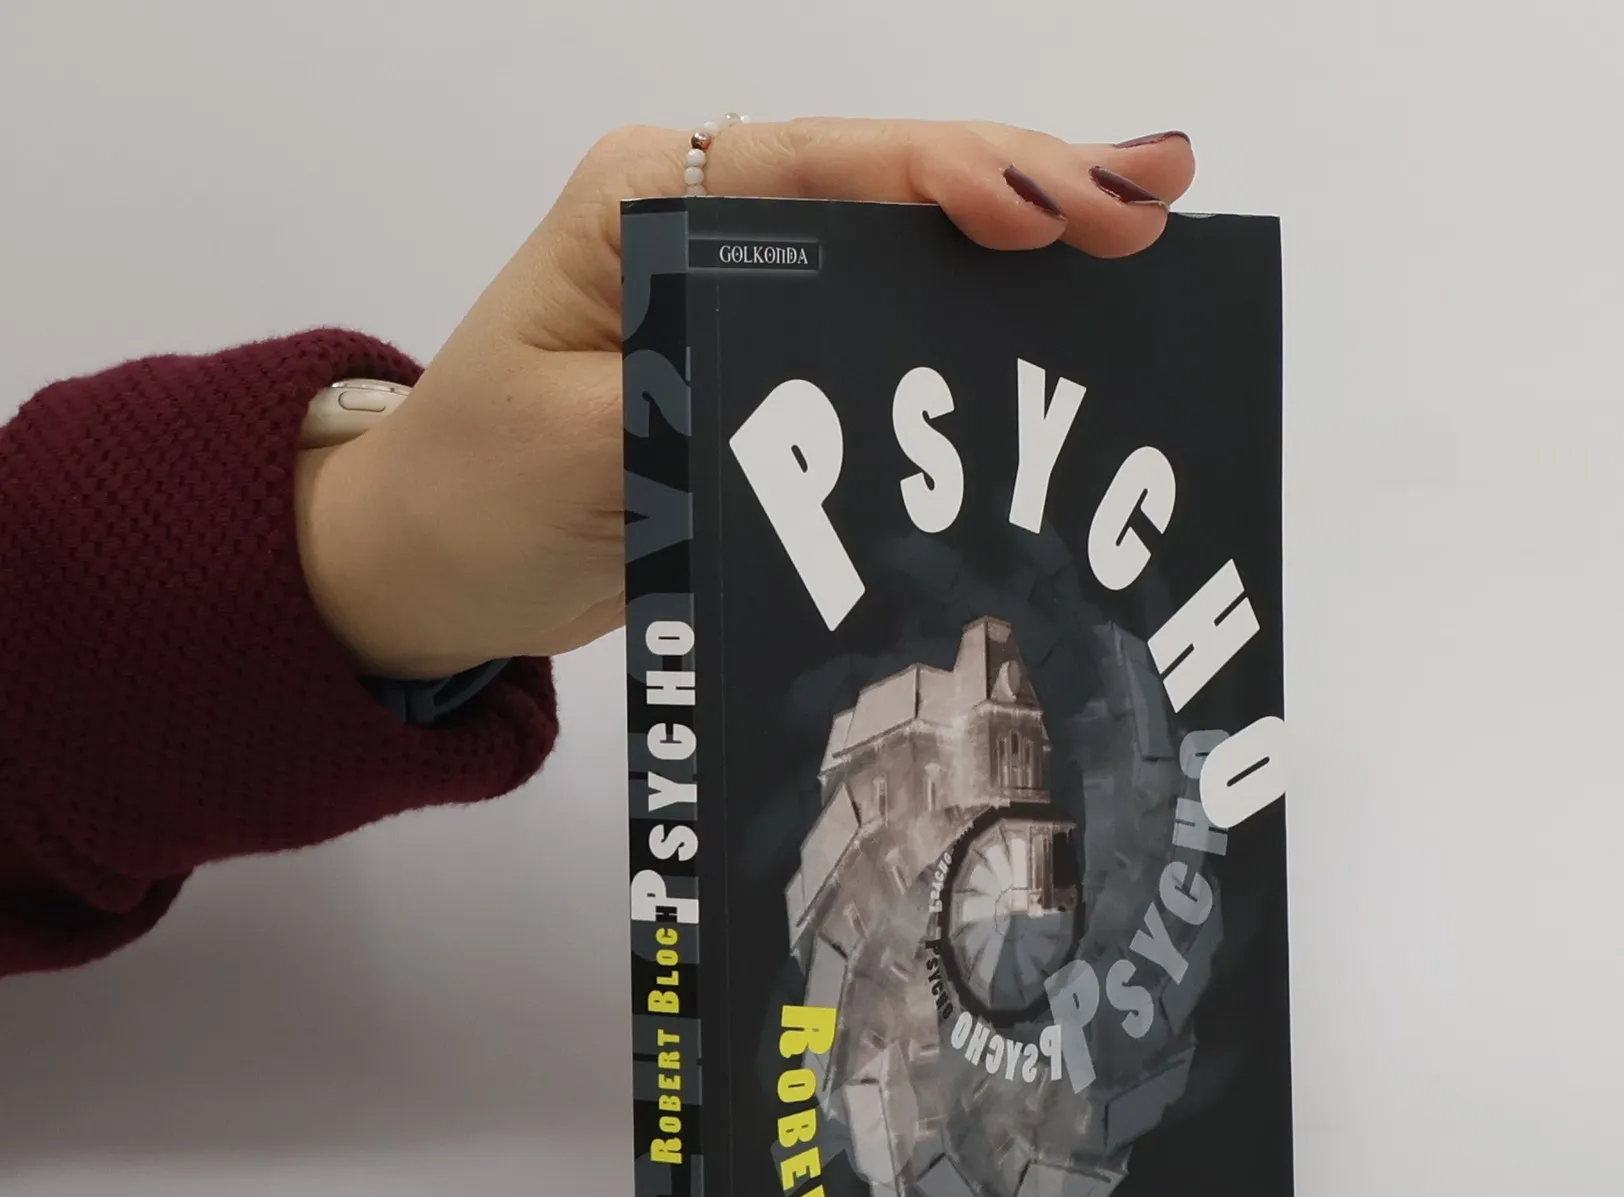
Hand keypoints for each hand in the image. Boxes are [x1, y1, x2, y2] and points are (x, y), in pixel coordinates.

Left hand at [294, 119, 1196, 681]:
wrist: (437, 566)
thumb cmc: (479, 492)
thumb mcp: (578, 451)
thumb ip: (698, 404)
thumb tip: (828, 388)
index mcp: (648, 205)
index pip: (823, 169)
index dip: (946, 180)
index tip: (1045, 212)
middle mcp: (710, 223)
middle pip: (890, 184)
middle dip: (1026, 185)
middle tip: (1152, 198)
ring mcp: (749, 290)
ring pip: (909, 245)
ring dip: (1028, 236)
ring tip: (1148, 219)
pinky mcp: (773, 367)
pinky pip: (893, 326)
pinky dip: (981, 319)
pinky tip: (1065, 306)